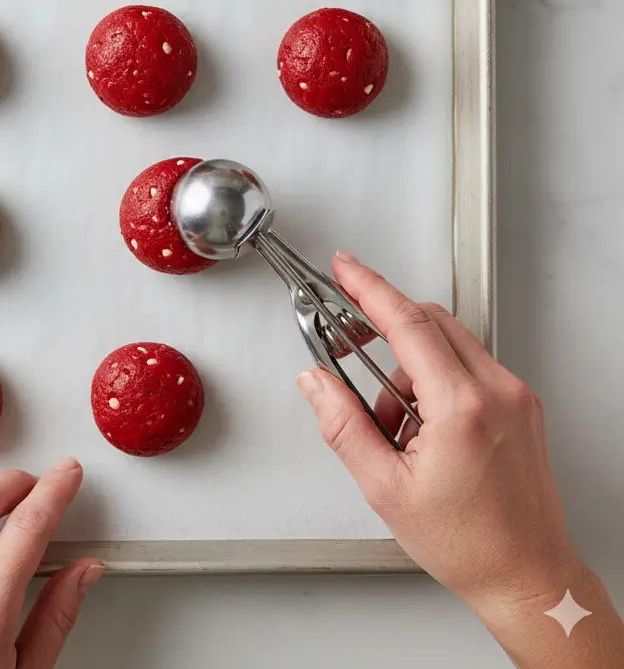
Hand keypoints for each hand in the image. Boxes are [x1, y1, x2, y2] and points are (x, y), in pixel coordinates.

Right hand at [297, 253, 623, 667]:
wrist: (529, 577)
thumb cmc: (470, 544)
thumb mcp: (384, 488)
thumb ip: (342, 424)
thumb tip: (316, 382)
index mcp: (461, 407)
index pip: (406, 323)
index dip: (368, 287)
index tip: (345, 268)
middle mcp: (496, 392)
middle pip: (428, 320)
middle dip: (383, 324)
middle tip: (348, 341)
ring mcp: (515, 397)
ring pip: (448, 342)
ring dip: (408, 363)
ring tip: (393, 422)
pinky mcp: (522, 407)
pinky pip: (468, 366)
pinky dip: (435, 379)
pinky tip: (421, 425)